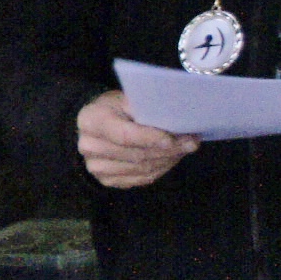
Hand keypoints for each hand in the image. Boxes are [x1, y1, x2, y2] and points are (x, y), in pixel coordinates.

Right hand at [77, 87, 196, 188]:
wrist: (96, 125)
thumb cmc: (115, 108)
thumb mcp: (126, 98)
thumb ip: (145, 107)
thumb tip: (175, 117)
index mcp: (91, 121)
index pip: (124, 135)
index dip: (150, 138)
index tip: (172, 139)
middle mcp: (89, 146)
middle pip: (136, 154)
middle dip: (168, 150)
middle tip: (191, 143)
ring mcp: (96, 167)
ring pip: (141, 169)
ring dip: (168, 160)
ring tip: (185, 149)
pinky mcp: (106, 180)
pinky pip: (140, 179)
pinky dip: (160, 169)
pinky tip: (171, 158)